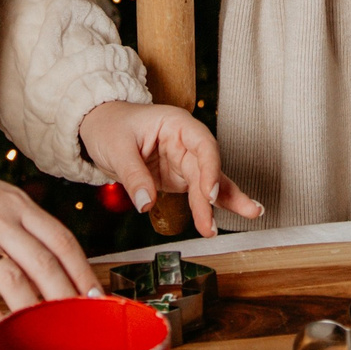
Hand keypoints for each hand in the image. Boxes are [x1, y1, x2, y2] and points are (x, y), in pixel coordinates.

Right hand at [0, 159, 97, 332]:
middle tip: (80, 323)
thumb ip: (29, 226)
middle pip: (43, 264)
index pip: (62, 241)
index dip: (82, 272)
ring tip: (49, 334)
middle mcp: (1, 221)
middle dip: (66, 298)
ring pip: (13, 281)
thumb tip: (59, 261)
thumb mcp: (3, 198)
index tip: (96, 297)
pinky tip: (4, 335)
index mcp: (20, 205)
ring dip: (34, 312)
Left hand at [77, 100, 262, 238]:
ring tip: (252, 213)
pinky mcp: (177, 177)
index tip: (208, 194)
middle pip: (206, 169)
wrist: (98, 126)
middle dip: (211, 197)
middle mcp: (185, 141)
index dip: (210, 169)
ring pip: (209, 181)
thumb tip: (147, 204)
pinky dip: (212, 205)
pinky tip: (233, 214)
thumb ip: (134, 176)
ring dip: (226, 200)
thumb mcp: (116, 148)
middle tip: (210, 225)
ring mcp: (182, 160)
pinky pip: (198, 192)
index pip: (203, 145)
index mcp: (176, 124)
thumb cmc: (109, 125)